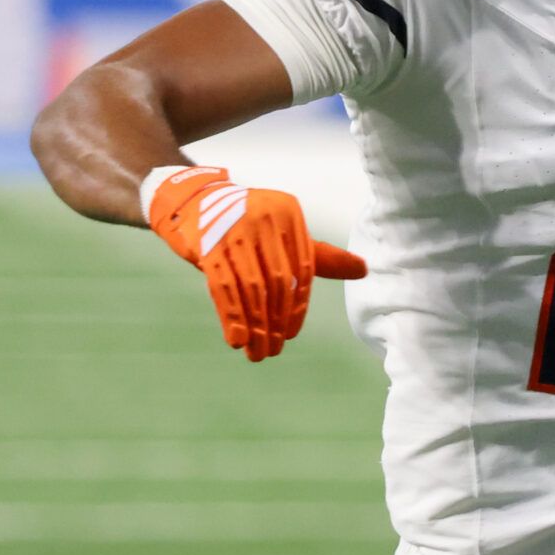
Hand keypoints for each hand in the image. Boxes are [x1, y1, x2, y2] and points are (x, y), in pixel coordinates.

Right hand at [146, 166, 366, 361]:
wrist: (192, 201)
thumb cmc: (247, 223)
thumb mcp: (283, 232)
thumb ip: (320, 256)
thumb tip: (363, 269)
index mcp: (289, 213)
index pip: (302, 268)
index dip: (298, 305)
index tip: (291, 333)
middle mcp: (264, 218)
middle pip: (277, 281)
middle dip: (276, 321)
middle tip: (274, 350)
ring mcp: (233, 230)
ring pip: (251, 287)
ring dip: (255, 325)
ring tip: (257, 353)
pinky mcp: (205, 244)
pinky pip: (222, 286)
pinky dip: (231, 315)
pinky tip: (236, 339)